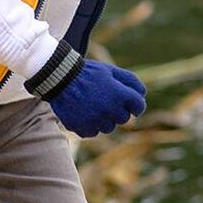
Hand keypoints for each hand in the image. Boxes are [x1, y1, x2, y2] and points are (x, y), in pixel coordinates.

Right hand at [26, 45, 145, 137]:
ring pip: (109, 127)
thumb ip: (131, 81)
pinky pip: (93, 132)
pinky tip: (83, 112)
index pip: (139, 106)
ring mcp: (96, 120)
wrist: (60, 78)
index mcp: (120, 94)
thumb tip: (143, 95)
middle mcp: (110, 110)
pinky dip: (90, 124)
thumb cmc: (88, 73)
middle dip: (118, 110)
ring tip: (92, 105)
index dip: (134, 103)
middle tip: (105, 100)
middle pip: (124, 119)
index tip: (127, 101)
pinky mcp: (83, 128)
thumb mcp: (111, 70)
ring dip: (104, 119)